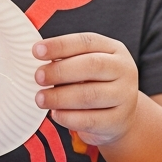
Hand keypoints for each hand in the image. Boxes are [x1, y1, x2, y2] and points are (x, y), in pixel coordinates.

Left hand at [33, 32, 139, 146]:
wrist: (121, 115)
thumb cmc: (96, 84)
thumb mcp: (88, 65)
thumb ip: (68, 60)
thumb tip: (38, 61)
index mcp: (114, 50)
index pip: (87, 41)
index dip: (60, 45)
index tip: (36, 51)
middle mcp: (123, 70)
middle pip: (91, 65)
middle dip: (60, 71)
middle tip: (38, 77)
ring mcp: (124, 95)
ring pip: (90, 95)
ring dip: (60, 97)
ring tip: (41, 98)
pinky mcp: (119, 120)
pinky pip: (91, 120)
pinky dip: (68, 117)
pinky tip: (56, 114)